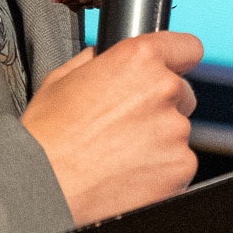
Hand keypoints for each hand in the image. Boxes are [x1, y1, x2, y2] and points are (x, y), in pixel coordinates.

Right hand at [22, 31, 201, 226]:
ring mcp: (176, 131)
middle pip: (181, 93)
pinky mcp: (180, 166)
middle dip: (160, 105)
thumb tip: (107, 58)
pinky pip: (177, 163)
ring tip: (118, 153)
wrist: (45, 185)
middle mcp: (163, 90)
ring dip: (158, 139)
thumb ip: (97, 61)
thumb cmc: (48, 133)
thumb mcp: (62, 78)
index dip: (177, 59)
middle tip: (125, 124)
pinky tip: (127, 173)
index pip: (187, 47)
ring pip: (177, 131)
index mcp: (138, 59)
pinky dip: (160, 169)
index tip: (170, 70)